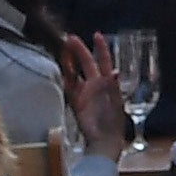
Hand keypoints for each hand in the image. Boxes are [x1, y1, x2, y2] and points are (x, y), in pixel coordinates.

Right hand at [57, 33, 126, 152]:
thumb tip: (114, 71)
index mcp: (108, 83)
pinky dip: (64, 78)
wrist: (104, 141)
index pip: (104, 61)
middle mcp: (96, 85)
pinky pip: (68, 87)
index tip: (96, 35)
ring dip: (69, 62)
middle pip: (87, 64)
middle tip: (69, 38)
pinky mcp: (76, 102)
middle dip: (79, 51)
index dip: (101, 48)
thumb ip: (112, 87)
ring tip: (63, 49)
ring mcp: (85, 93)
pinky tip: (60, 68)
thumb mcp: (115, 103)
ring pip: (75, 73)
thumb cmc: (112, 122)